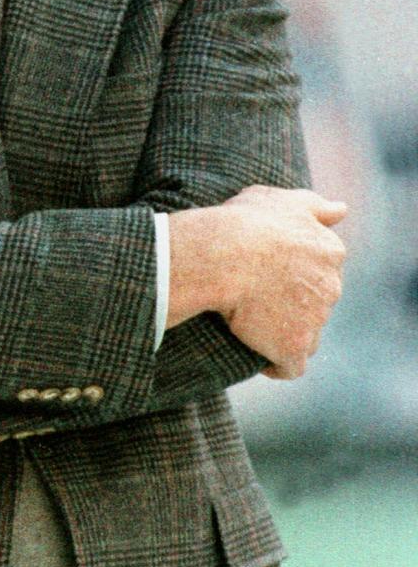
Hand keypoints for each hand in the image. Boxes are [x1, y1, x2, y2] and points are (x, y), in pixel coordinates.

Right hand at [218, 186, 346, 378]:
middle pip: (317, 301)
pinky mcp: (293, 348)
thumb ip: (316, 207)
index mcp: (329, 251)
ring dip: (287, 332)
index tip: (273, 271)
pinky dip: (277, 365)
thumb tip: (342, 210)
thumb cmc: (247, 222)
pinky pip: (290, 366)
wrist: (225, 255)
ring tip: (254, 324)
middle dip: (295, 302)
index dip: (297, 272)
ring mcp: (315, 321)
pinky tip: (261, 357)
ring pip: (306, 334)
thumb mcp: (284, 200)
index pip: (323, 268)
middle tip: (258, 294)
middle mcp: (331, 287)